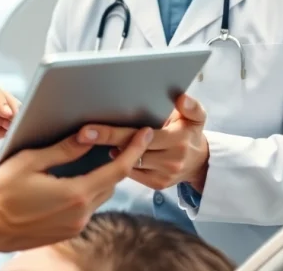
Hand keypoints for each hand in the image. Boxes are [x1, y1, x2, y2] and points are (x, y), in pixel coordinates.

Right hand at [0, 127, 153, 252]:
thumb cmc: (1, 192)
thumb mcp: (31, 161)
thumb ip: (64, 149)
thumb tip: (89, 135)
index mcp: (76, 194)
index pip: (117, 170)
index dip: (134, 150)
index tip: (145, 133)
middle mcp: (80, 214)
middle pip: (111, 183)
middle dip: (118, 161)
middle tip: (121, 139)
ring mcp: (73, 226)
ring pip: (99, 195)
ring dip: (101, 176)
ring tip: (98, 156)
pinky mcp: (65, 232)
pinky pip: (86, 208)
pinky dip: (87, 190)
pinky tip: (76, 178)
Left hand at [89, 94, 208, 191]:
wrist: (200, 161)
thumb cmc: (190, 132)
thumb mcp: (196, 116)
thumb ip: (191, 106)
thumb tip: (180, 98)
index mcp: (177, 140)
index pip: (140, 136)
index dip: (113, 132)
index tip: (89, 129)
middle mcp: (170, 160)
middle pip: (130, 150)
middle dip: (105, 141)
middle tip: (82, 134)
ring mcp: (164, 175)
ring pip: (129, 163)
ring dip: (114, 153)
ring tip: (97, 140)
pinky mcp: (158, 185)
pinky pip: (133, 174)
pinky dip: (122, 164)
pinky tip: (115, 154)